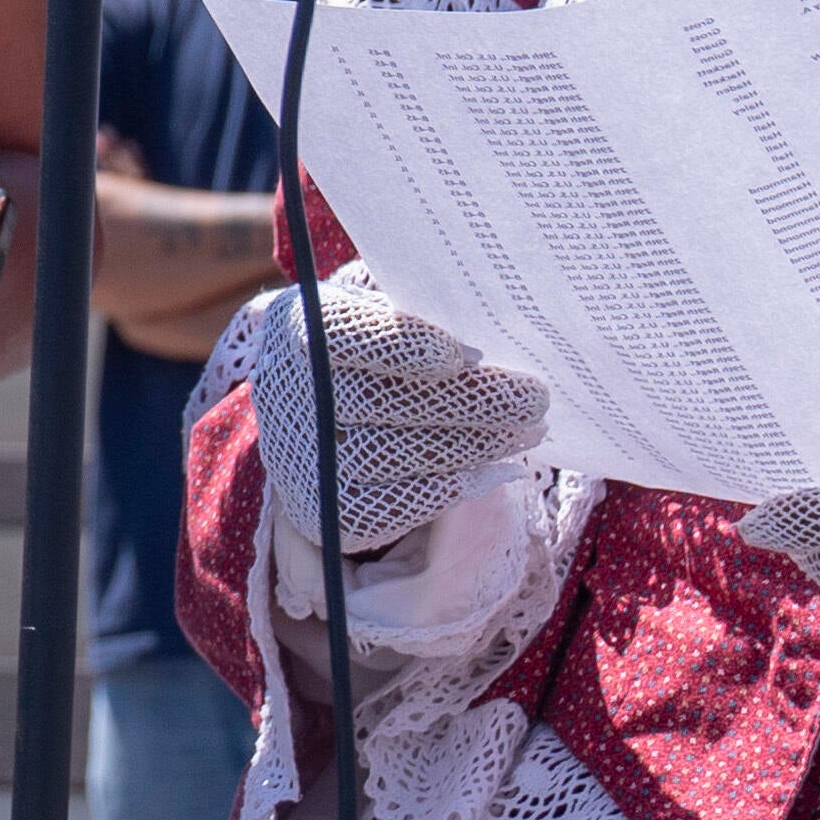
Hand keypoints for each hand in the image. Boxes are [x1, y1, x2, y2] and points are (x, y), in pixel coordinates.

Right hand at [215, 270, 549, 559]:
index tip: (464, 355)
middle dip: (463, 403)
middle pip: (373, 402)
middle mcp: (285, 391)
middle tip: (533, 400)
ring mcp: (296, 454)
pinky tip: (492, 473)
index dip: (401, 345)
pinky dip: (442, 492)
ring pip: (382, 457)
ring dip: (467, 449)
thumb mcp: (392, 310)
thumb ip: (426, 316)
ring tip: (528, 433)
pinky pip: (382, 508)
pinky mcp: (318, 509)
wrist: (321, 403)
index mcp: (302, 325)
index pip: (343, 334)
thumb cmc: (378, 345)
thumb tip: (487, 341)